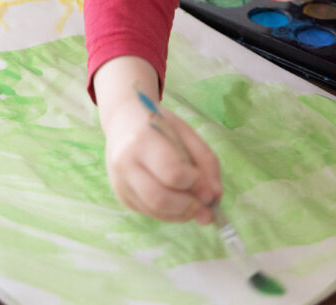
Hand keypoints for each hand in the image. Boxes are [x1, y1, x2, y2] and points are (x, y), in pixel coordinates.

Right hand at [94, 57, 221, 223]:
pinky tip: (181, 203)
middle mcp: (125, 163)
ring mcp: (120, 182)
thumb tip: (215, 196)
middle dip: (189, 207)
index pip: (171, 172)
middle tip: (208, 209)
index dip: (195, 184)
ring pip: (156, 211)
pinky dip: (172, 214)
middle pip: (160, 198)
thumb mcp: (187, 133)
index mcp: (143, 139)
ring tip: (198, 206)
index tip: (211, 190)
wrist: (123, 121)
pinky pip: (151, 214)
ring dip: (183, 214)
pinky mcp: (122, 196)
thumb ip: (206, 161)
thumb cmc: (159, 125)